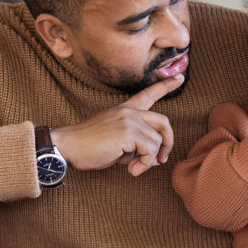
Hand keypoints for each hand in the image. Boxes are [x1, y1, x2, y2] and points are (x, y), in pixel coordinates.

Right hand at [50, 74, 184, 176]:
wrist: (67, 147)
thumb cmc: (88, 148)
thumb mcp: (116, 143)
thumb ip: (134, 144)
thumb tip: (154, 158)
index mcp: (124, 110)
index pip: (148, 95)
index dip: (165, 86)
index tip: (180, 77)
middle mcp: (129, 112)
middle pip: (164, 122)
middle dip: (168, 143)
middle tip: (160, 160)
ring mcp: (129, 120)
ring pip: (157, 141)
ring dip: (149, 160)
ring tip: (133, 167)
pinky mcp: (127, 132)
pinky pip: (149, 151)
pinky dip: (144, 165)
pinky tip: (131, 170)